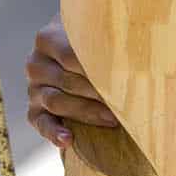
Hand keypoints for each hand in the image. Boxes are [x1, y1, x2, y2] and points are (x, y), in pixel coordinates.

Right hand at [25, 14, 120, 147]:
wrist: (82, 65)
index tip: (122, 76)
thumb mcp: (100, 36)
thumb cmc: (98, 48)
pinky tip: (69, 140)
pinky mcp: (35, 111)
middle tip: (125, 101)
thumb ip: (111, 37)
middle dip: (97, 92)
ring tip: (113, 119)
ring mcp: (34, 88)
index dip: (97, 68)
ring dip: (86, 112)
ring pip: (56, 101)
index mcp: (48, 38)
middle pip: (66, 80)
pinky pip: (41, 124)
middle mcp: (36, 63)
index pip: (70, 55)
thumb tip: (141, 41)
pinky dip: (54, 133)